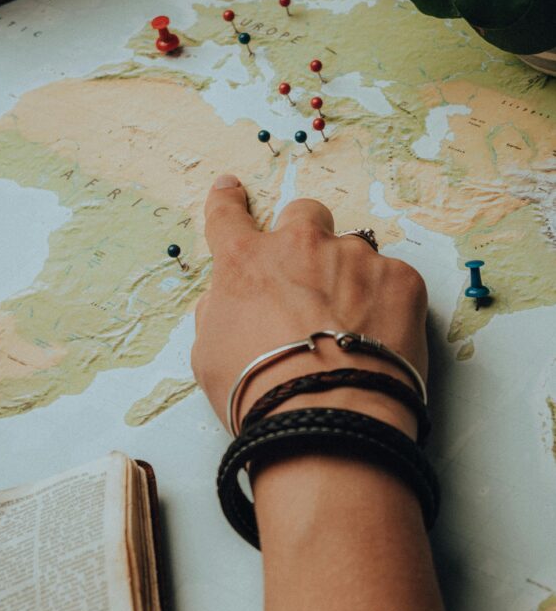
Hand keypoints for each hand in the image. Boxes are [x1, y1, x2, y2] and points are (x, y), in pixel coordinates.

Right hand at [191, 175, 427, 439]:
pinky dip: (388, 304)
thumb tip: (228, 300)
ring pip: (354, 250)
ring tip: (352, 329)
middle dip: (306, 239)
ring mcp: (355, 257)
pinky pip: (394, 280)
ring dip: (350, 277)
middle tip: (311, 280)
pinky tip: (382, 341)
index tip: (230, 190)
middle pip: (303, 215)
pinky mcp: (401, 279)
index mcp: (246, 261)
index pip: (228, 217)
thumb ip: (219, 312)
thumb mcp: (209, 355)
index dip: (228, 202)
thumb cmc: (258, 393)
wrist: (326, 420)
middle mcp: (300, 245)